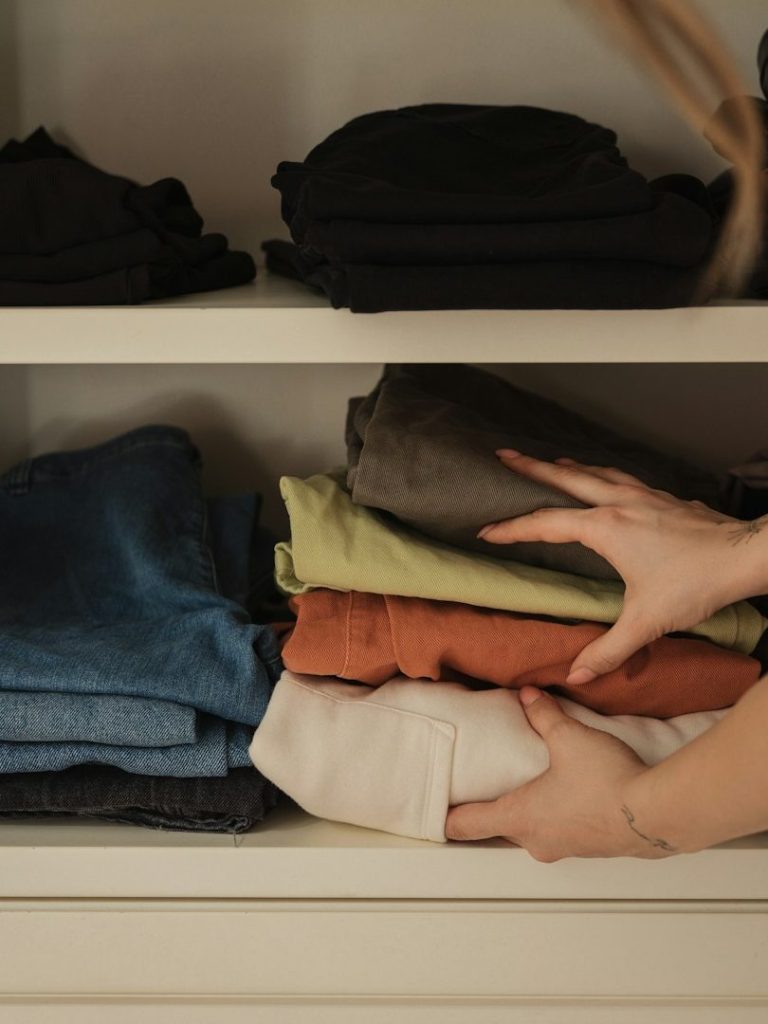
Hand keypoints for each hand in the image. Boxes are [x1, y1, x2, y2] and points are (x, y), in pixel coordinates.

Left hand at [445, 687, 673, 859]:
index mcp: (519, 817)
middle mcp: (536, 840)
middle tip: (484, 782)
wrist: (656, 814)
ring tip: (528, 782)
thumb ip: (543, 715)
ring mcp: (563, 848)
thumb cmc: (607, 781)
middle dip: (491, 805)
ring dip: (526, 809)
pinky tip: (568, 792)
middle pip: (497, 827)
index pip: (465, 825)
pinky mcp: (588, 847)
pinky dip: (554, 814)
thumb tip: (529, 695)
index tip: (431, 809)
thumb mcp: (568, 738)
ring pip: (531, 829)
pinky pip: (558, 831)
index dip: (444, 817)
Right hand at [478, 450, 764, 683]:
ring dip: (569, 466)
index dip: (512, 528)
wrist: (747, 555)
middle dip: (531, 466)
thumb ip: (608, 649)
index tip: (486, 530)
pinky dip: (604, 475)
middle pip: (565, 477)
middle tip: (505, 454)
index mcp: (605, 528)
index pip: (545, 524)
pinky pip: (624, 478)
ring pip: (597, 472)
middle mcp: (620, 503)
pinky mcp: (666, 498)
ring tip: (552, 461)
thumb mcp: (646, 621)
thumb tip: (576, 674)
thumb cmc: (696, 582)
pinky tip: (609, 482)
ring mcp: (645, 495)